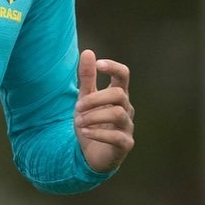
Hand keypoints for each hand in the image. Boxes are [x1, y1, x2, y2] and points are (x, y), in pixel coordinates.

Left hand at [74, 49, 134, 172]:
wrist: (91, 152)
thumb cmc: (91, 121)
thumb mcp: (85, 98)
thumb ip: (88, 77)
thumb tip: (88, 52)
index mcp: (118, 94)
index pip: (124, 75)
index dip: (113, 67)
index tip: (98, 64)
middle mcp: (126, 108)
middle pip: (118, 94)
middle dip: (94, 99)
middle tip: (76, 108)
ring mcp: (127, 126)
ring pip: (118, 114)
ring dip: (94, 116)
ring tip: (78, 122)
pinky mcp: (125, 144)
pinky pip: (117, 137)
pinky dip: (98, 133)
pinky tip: (84, 132)